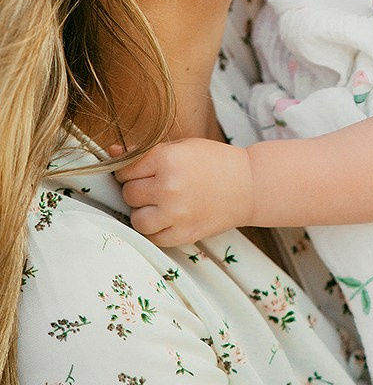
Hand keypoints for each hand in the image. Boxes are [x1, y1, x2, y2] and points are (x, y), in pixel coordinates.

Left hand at [112, 138, 253, 247]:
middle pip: (129, 194)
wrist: (248, 184)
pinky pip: (153, 237)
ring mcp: (175, 213)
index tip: (141, 172)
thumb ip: (146, 152)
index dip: (130, 171)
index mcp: (166, 159)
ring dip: (144, 212)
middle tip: (155, 187)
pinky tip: (169, 217)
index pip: (126, 170)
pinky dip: (157, 229)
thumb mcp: (182, 147)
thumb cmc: (214, 161)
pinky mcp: (183, 234)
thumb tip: (112, 154)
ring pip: (136, 219)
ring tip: (160, 204)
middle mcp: (168, 187)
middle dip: (138, 190)